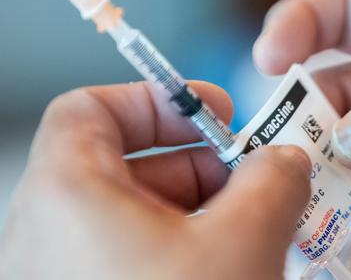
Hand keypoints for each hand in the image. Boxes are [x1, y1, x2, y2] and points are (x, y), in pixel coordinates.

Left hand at [0, 82, 310, 279]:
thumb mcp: (243, 244)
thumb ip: (272, 181)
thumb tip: (285, 159)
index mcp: (67, 194)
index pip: (92, 108)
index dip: (159, 101)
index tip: (218, 115)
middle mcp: (53, 233)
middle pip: (128, 163)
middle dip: (205, 165)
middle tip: (261, 179)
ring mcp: (69, 276)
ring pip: (141, 218)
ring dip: (208, 212)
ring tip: (264, 229)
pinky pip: (140, 261)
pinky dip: (190, 253)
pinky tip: (238, 269)